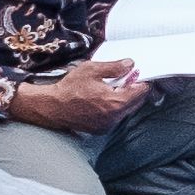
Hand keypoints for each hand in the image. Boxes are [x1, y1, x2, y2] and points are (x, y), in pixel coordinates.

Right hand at [6, 62, 147, 131]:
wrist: (53, 107)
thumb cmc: (70, 88)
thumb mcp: (92, 70)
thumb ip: (114, 67)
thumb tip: (130, 65)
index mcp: (115, 102)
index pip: (141, 91)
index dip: (141, 80)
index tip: (136, 73)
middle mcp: (115, 117)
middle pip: (137, 102)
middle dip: (134, 89)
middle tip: (125, 78)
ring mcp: (109, 125)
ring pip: (127, 110)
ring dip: (124, 99)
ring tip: (110, 88)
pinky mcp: (102, 129)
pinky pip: (116, 117)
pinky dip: (115, 108)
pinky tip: (103, 99)